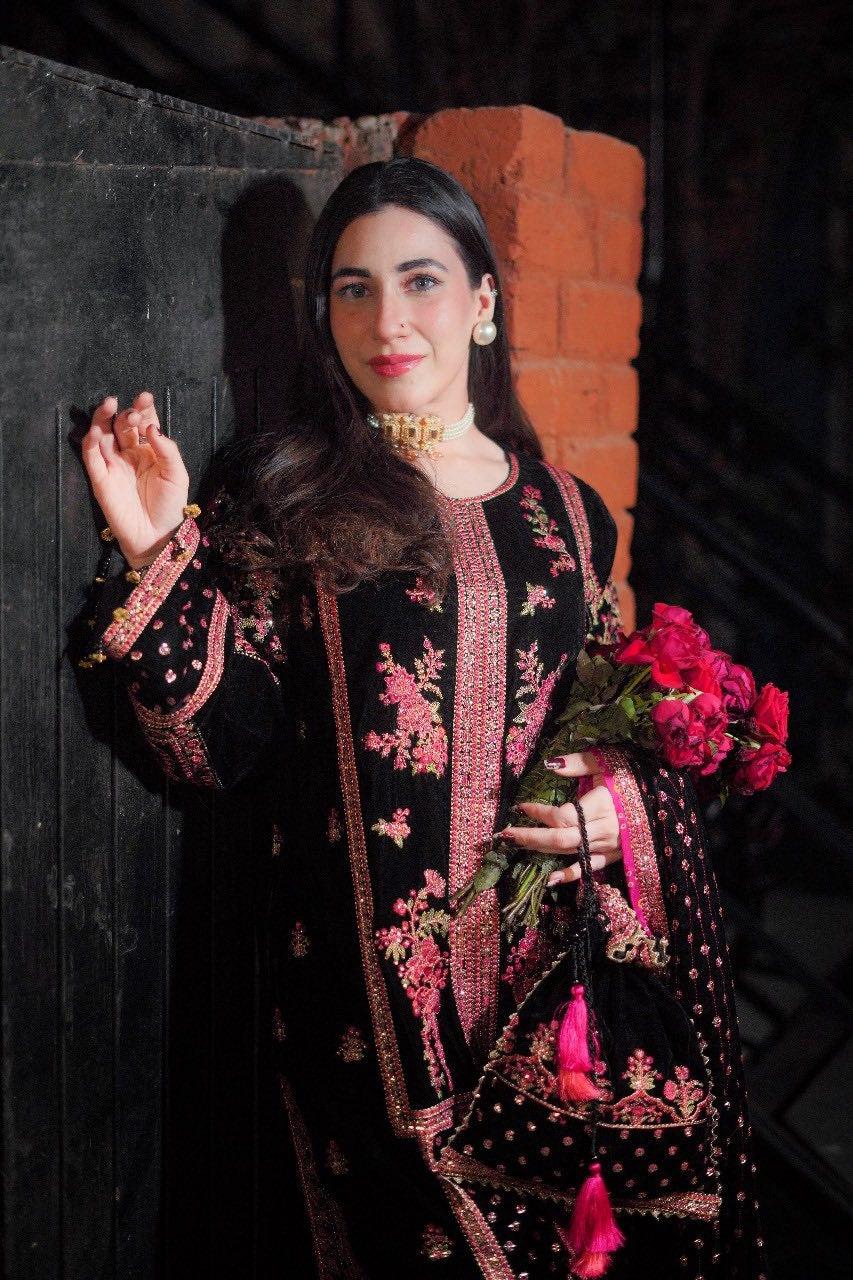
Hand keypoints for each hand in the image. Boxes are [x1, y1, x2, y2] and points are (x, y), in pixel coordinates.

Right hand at [81, 391, 190, 567]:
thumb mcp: (177, 474)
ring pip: (103, 435)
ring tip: (110, 404)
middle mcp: (129, 454)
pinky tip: (96, 431)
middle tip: (134, 411)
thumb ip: (167, 449)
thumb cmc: (170, 505)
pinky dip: (91, 443)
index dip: (143, 409)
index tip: (145, 398)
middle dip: (127, 414)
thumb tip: (152, 427)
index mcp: (149, 450)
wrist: (158, 536)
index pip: (143, 423)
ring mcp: (114, 465)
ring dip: (104, 418)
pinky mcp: (101, 479)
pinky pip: (91, 457)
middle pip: (122, 426)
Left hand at [498, 750, 622, 885]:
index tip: (521, 807)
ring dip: (542, 849)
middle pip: (561, 838)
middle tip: (506, 834)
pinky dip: (570, 875)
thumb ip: (578, 763)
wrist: (663, 800)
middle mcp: (604, 829)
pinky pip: (590, 868)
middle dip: (532, 836)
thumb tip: (550, 765)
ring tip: (518, 843)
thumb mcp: (607, 762)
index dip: (539, 813)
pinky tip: (550, 879)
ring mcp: (609, 846)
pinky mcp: (614, 856)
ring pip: (570, 852)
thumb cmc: (633, 778)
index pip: (563, 815)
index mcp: (602, 805)